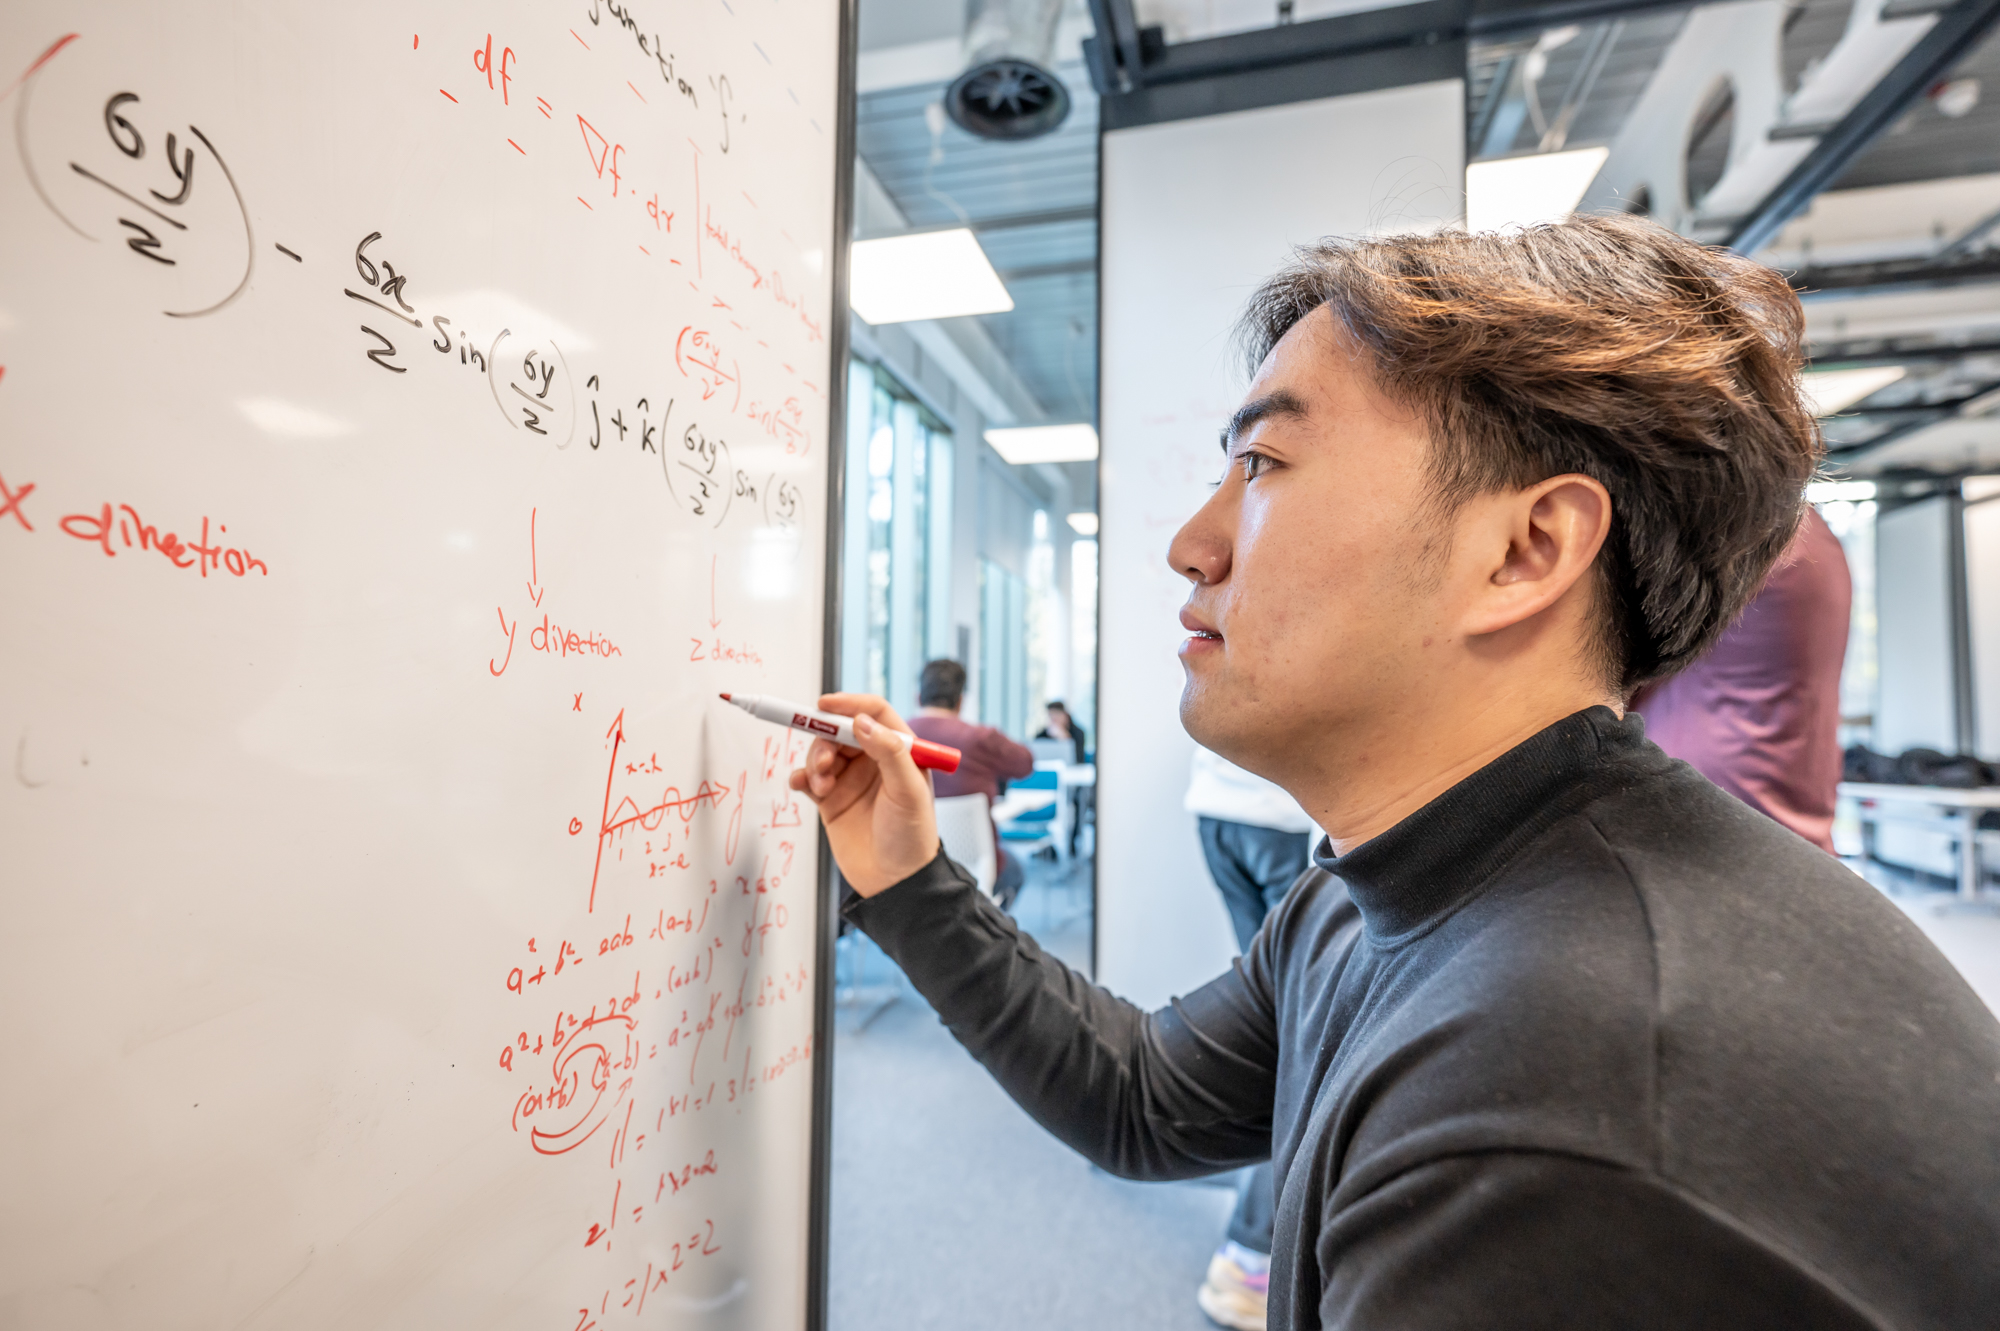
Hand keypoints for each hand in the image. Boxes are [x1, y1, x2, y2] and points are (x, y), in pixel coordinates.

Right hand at [788, 693, 938, 896]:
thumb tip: (862, 722)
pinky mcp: (831, 799)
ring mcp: (851, 779)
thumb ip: (889, 752)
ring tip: (822, 786)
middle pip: (840, 730)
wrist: (894, 882)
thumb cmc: (911, 837)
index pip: (874, 713)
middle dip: (825, 739)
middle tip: (823, 762)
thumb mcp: (908, 791)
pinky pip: (808, 777)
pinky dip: (801, 777)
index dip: (849, 704)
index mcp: (900, 751)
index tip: (825, 706)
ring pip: (822, 751)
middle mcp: (874, 760)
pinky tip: (803, 786)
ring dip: (815, 762)